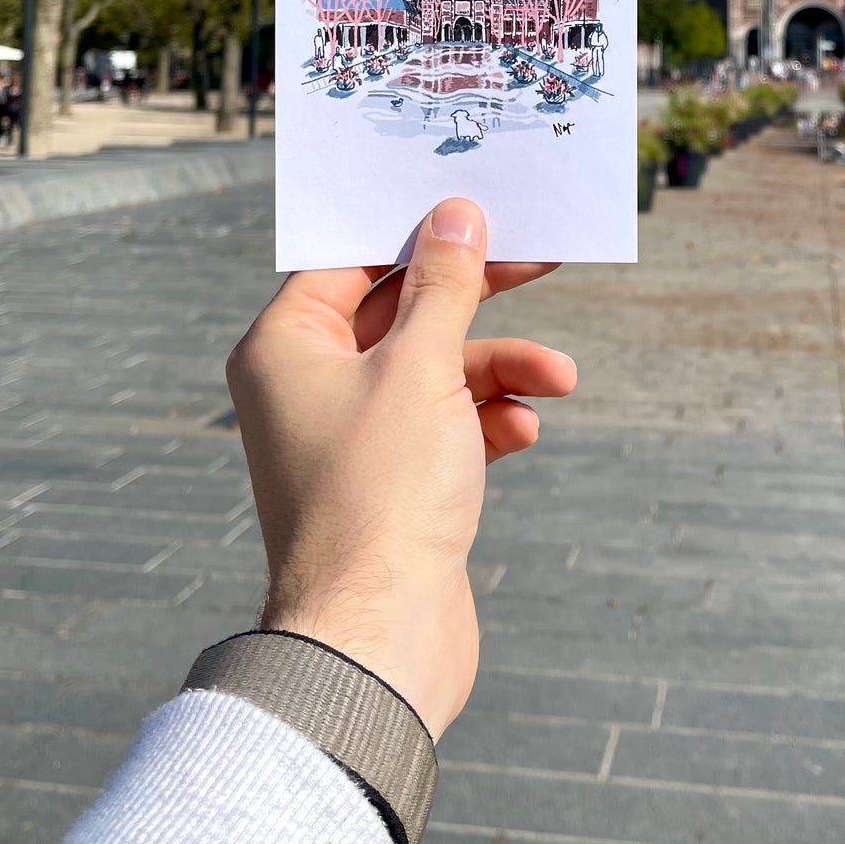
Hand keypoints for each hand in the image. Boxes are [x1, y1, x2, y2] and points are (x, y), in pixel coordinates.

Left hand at [225, 198, 574, 738]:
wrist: (379, 639)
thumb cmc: (381, 494)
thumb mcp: (422, 367)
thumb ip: (444, 286)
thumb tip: (454, 216)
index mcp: (285, 346)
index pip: (348, 258)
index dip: (412, 229)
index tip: (471, 204)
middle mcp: (308, 385)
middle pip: (400, 310)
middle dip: (474, 295)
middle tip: (539, 257)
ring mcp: (352, 436)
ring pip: (435, 369)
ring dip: (499, 367)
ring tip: (559, 378)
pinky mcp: (392, 482)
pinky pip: (447, 424)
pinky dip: (490, 419)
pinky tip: (524, 430)